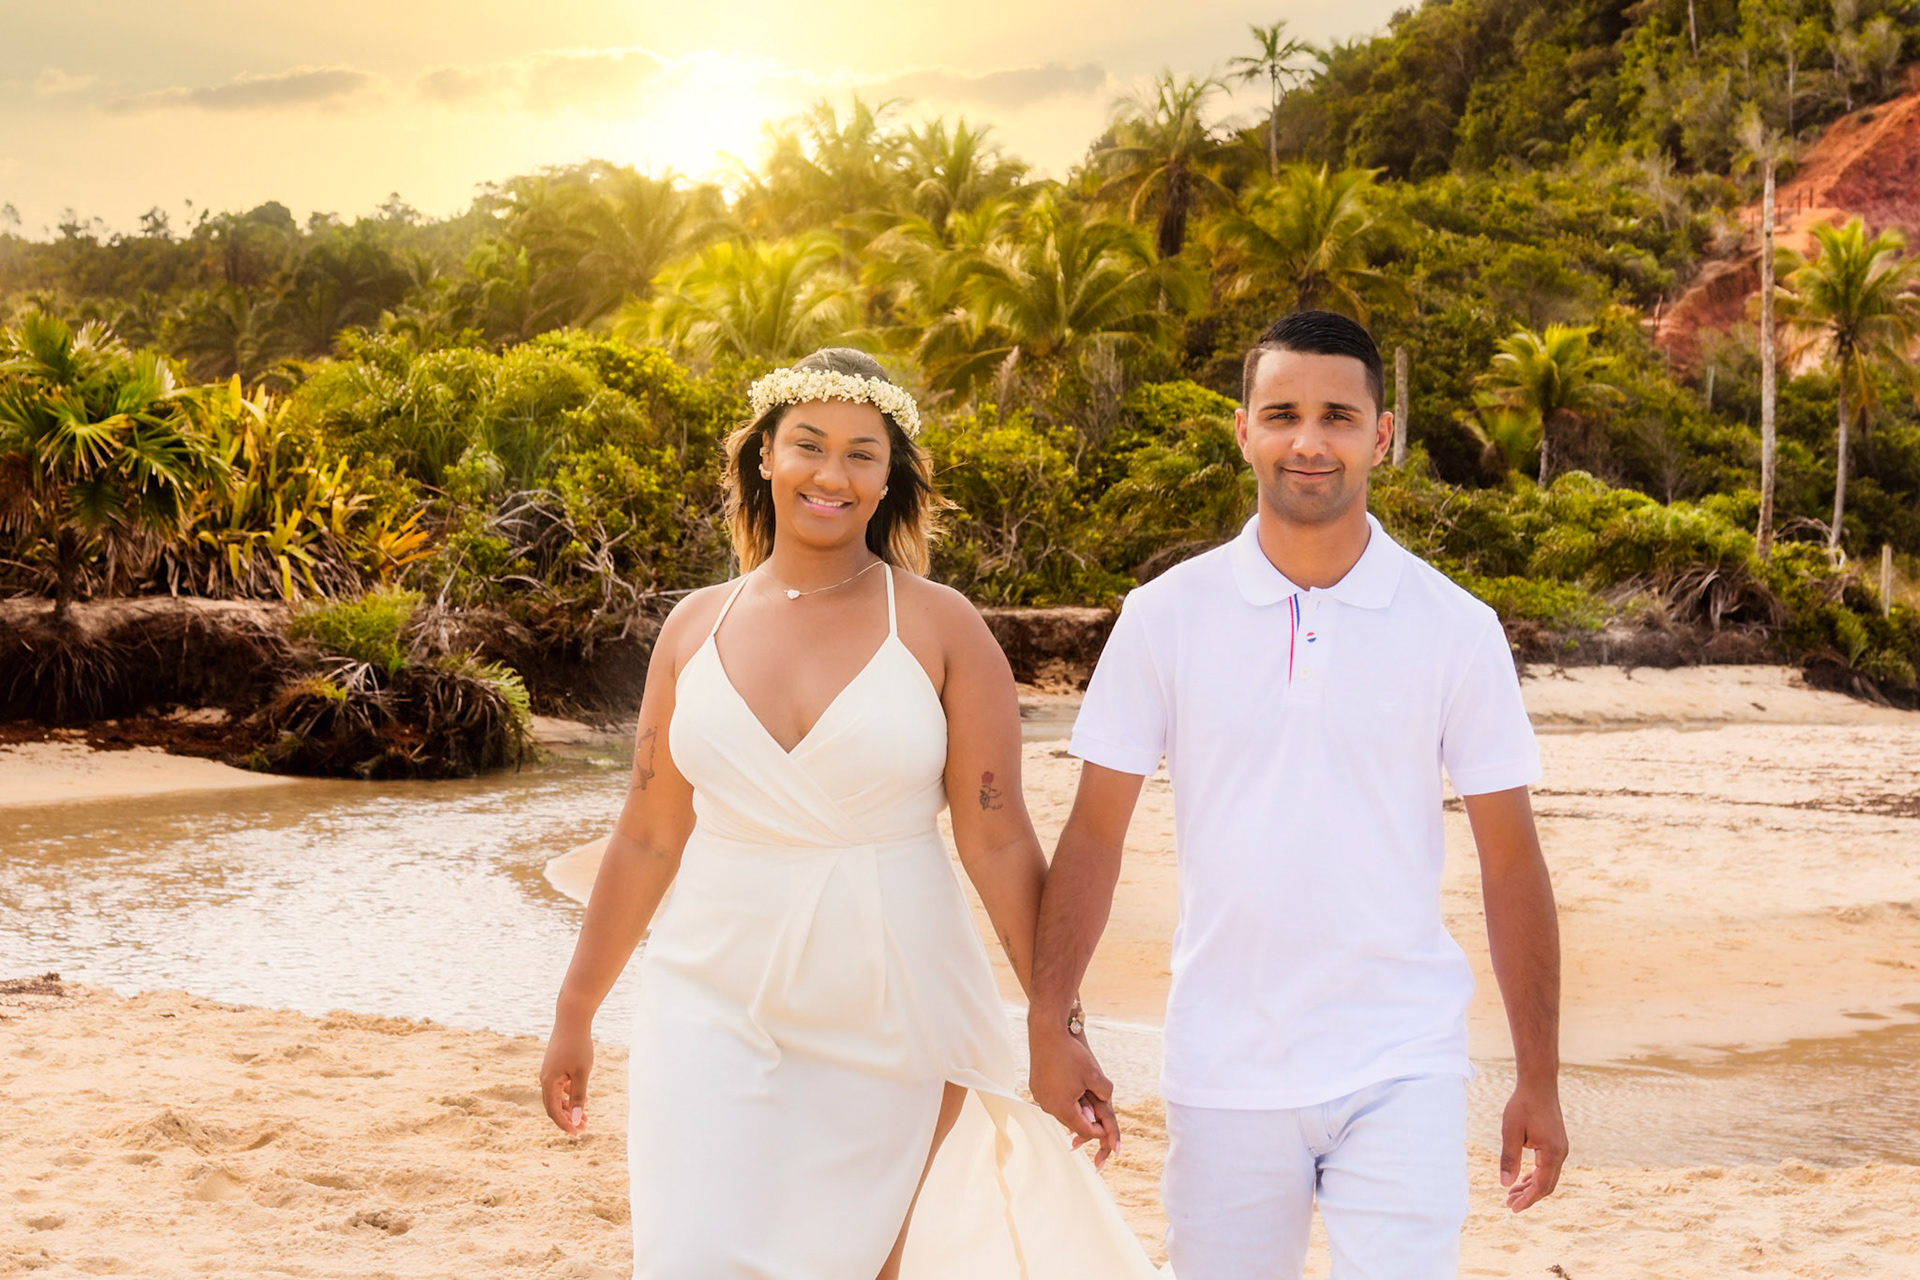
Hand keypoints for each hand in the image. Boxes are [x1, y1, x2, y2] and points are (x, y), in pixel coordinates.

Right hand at [540, 1012, 593, 1135]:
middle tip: (584, 1128)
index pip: (553, 1111)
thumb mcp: (582, 1073)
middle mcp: (545, 1079)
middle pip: (554, 1106)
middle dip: (568, 1119)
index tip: (577, 1134)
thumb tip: (575, 1120)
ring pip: (557, 1096)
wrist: (572, 1019)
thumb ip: (578, 1097)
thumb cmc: (578, 1045)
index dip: (564, 1124)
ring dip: (570, 1108)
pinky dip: (570, 1095)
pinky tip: (585, 1099)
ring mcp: (549, 1072)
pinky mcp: (555, 1065)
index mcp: (548, 1082)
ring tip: (587, 1116)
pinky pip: (560, 1087)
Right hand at [1028, 1021, 1119, 1169]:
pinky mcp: (1035, 1086)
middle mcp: (1047, 1105)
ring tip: (1084, 1098)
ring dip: (1073, 1108)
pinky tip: (1070, 1086)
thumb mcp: (1095, 1075)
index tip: (1105, 1128)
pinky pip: (1052, 1099)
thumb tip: (1106, 1102)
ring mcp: (1039, 1096)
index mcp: (1062, 1107)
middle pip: (1070, 1122)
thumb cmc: (1071, 1054)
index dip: (1097, 1130)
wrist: (1047, 1033)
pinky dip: (1062, 1097)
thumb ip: (1105, 1093)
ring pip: (1060, 1110)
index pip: (1083, 1129)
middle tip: (1097, 1114)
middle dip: (1085, 1119)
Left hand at [1499, 1077, 1566, 1210]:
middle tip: (1509, 1204)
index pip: (1541, 1185)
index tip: (1512, 1208)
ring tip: (1512, 1193)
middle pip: (1546, 1185)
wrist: (1538, 1084)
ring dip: (1531, 1186)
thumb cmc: (1523, 1105)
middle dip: (1528, 1196)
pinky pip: (1548, 1167)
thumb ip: (1509, 1159)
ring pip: (1548, 1177)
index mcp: (1551, 1153)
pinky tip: (1522, 1178)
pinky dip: (1535, 1175)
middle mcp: (1560, 1153)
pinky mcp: (1557, 1144)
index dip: (1527, 1199)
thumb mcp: (1510, 1132)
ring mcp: (1561, 1149)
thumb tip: (1505, 1184)